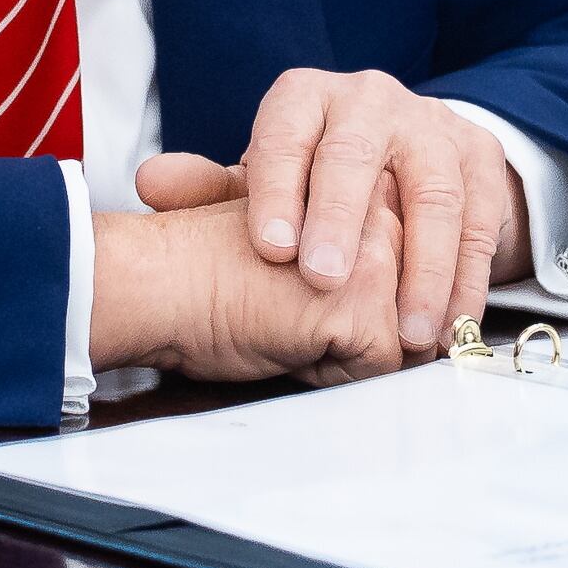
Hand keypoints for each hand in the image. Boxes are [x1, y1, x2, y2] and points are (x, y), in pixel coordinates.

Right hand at [92, 199, 422, 386]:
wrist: (154, 278)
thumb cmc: (203, 273)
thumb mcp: (289, 255)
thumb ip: (348, 267)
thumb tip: (412, 328)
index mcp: (362, 194)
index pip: (404, 283)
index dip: (354, 317)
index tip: (294, 302)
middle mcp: (379, 210)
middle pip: (409, 313)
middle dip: (355, 339)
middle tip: (284, 314)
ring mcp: (375, 250)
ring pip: (399, 342)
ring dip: (343, 356)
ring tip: (282, 322)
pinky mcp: (363, 293)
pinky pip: (377, 367)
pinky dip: (329, 374)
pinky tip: (282, 338)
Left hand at [135, 69, 527, 352]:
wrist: (402, 155)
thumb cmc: (313, 180)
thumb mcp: (263, 183)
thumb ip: (209, 191)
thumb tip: (153, 184)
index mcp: (306, 100)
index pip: (284, 137)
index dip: (275, 192)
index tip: (270, 250)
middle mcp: (370, 101)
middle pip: (356, 155)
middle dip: (341, 219)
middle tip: (325, 280)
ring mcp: (430, 126)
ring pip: (431, 193)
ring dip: (421, 267)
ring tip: (406, 330)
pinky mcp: (480, 159)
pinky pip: (480, 222)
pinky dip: (469, 279)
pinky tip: (453, 325)